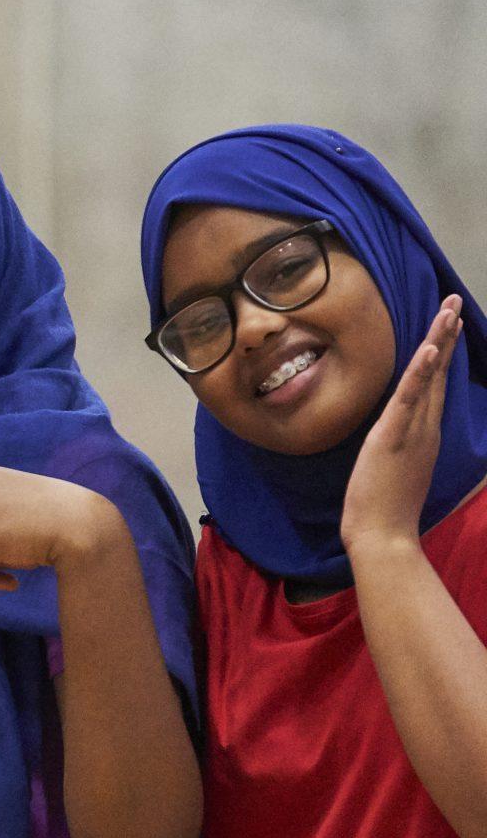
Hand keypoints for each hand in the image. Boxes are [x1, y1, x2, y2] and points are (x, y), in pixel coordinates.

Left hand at [343, 296, 461, 556]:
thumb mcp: (396, 468)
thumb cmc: (385, 510)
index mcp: (424, 433)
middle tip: (454, 301)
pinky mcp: (394, 437)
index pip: (434, 385)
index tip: (449, 325)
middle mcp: (425, 427)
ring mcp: (413, 431)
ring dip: (438, 342)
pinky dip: (420, 374)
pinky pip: (408, 399)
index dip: (441, 353)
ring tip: (447, 310)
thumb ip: (403, 447)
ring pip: (427, 379)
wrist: (383, 537)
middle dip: (446, 335)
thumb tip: (398, 435)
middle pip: (437, 372)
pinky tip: (429, 349)